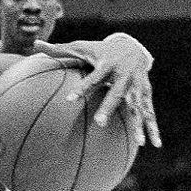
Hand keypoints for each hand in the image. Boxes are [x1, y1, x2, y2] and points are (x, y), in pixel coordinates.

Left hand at [36, 35, 160, 147]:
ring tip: (139, 142)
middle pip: (117, 93)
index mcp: (107, 64)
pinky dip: (153, 127)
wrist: (132, 46)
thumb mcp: (80, 48)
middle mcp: (124, 75)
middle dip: (109, 107)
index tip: (69, 100)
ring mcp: (138, 85)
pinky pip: (150, 112)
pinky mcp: (146, 93)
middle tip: (99, 124)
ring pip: (138, 105)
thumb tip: (35, 45)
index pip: (92, 77)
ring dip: (139, 123)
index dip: (82, 87)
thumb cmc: (99, 51)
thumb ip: (58, 50)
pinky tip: (155, 144)